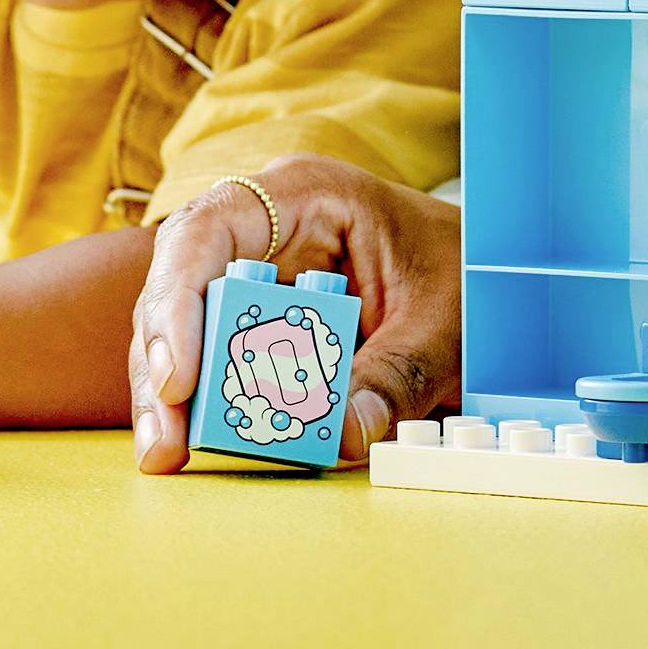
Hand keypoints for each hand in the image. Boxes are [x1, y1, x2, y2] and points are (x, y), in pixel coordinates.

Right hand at [127, 158, 462, 473]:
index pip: (209, 230)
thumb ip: (398, 373)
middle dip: (161, 363)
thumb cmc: (462, 272)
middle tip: (165, 439)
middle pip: (180, 286)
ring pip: (185, 328)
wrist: (486, 278)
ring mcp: (254, 275)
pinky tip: (188, 447)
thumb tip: (348, 432)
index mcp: (303, 195)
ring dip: (170, 394)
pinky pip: (215, 360)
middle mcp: (262, 229)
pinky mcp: (257, 322)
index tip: (178, 377)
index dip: (178, 299)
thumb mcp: (444, 320)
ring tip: (165, 454)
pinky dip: (203, 404)